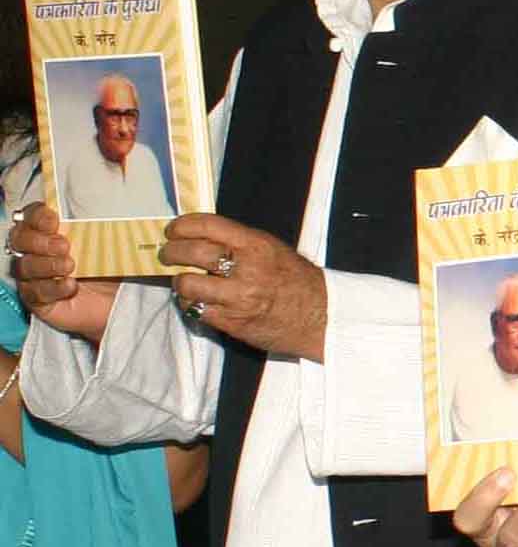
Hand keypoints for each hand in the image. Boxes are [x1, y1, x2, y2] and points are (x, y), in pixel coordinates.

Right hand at [7, 203, 117, 340]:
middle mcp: (33, 250)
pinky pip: (35, 292)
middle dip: (40, 241)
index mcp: (47, 230)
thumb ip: (100, 226)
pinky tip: (70, 285)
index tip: (53, 219)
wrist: (112, 299)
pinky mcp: (36, 299)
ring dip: (47, 265)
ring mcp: (32, 275)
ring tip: (70, 266)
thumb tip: (115, 211)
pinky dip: (53, 287)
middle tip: (64, 245)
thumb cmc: (105, 263)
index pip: (31, 216)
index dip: (37, 216)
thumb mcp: (107, 242)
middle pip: (20, 239)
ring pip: (25, 266)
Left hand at [159, 214, 327, 359]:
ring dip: (180, 283)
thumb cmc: (298, 282)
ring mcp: (238, 297)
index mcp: (257, 244)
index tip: (173, 230)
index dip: (183, 225)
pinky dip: (191, 305)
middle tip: (167, 254)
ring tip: (184, 282)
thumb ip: (241, 244)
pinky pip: (196, 310)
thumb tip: (203, 238)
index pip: (208, 225)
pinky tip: (197, 302)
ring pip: (187, 284)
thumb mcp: (274, 251)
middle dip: (171, 252)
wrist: (320, 317)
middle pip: (192, 252)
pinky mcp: (232, 321)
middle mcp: (247, 268)